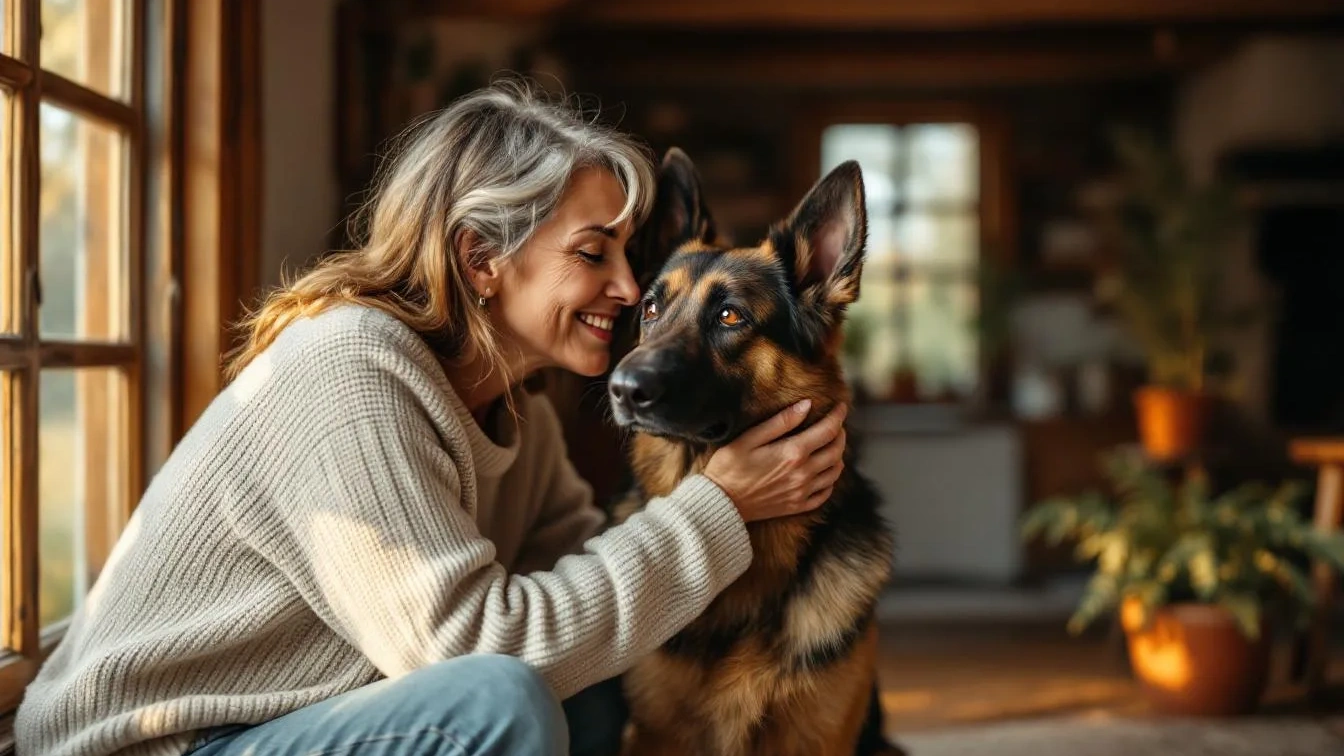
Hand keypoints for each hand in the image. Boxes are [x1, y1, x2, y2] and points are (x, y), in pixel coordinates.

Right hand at [703, 401, 847, 522]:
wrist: (720, 503)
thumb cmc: (729, 467)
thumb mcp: (749, 438)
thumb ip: (780, 421)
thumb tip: (806, 405)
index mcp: (793, 453)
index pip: (828, 430)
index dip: (838, 415)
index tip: (841, 406)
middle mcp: (803, 473)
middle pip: (836, 450)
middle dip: (840, 433)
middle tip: (835, 423)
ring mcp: (802, 492)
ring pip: (835, 472)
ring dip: (838, 456)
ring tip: (831, 445)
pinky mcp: (797, 506)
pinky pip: (825, 493)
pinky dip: (830, 479)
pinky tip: (823, 472)